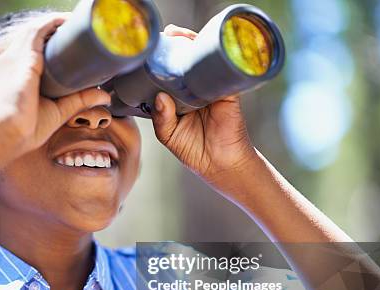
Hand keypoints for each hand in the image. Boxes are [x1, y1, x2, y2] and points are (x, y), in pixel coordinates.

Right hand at [0, 14, 110, 153]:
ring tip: (75, 22)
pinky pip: (39, 30)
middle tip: (76, 30)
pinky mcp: (24, 57)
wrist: (5, 134)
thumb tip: (104, 96)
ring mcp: (15, 57)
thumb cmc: (24, 130)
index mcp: (13, 75)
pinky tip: (68, 21)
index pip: (30, 51)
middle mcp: (11, 62)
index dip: (48, 44)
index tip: (68, 44)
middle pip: (33, 37)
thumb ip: (79, 100)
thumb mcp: (58, 111)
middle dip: (53, 30)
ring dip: (55, 23)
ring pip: (36, 30)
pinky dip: (54, 23)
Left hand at [150, 24, 257, 186]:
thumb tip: (160, 96)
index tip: (152, 47)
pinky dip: (213, 59)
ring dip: (193, 44)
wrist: (219, 164)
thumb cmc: (194, 150)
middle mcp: (194, 89)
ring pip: (202, 61)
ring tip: (179, 35)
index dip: (162, 58)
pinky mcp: (227, 92)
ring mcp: (211, 88)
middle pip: (186, 60)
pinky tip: (202, 50)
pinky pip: (221, 71)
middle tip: (168, 34)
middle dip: (177, 44)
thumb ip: (161, 118)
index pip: (169, 73)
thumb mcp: (169, 135)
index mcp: (178, 97)